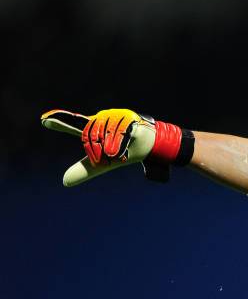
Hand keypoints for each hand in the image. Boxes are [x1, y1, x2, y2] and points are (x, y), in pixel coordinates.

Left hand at [41, 108, 191, 185]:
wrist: (151, 145)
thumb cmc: (125, 151)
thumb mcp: (103, 163)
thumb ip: (84, 169)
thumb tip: (64, 181)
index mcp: (94, 128)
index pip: (74, 125)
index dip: (59, 123)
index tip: (44, 121)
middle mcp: (103, 119)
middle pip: (90, 135)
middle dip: (97, 150)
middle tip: (108, 155)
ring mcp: (117, 118)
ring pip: (106, 137)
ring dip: (111, 149)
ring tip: (118, 152)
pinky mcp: (130, 120)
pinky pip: (121, 135)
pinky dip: (121, 146)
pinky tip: (124, 149)